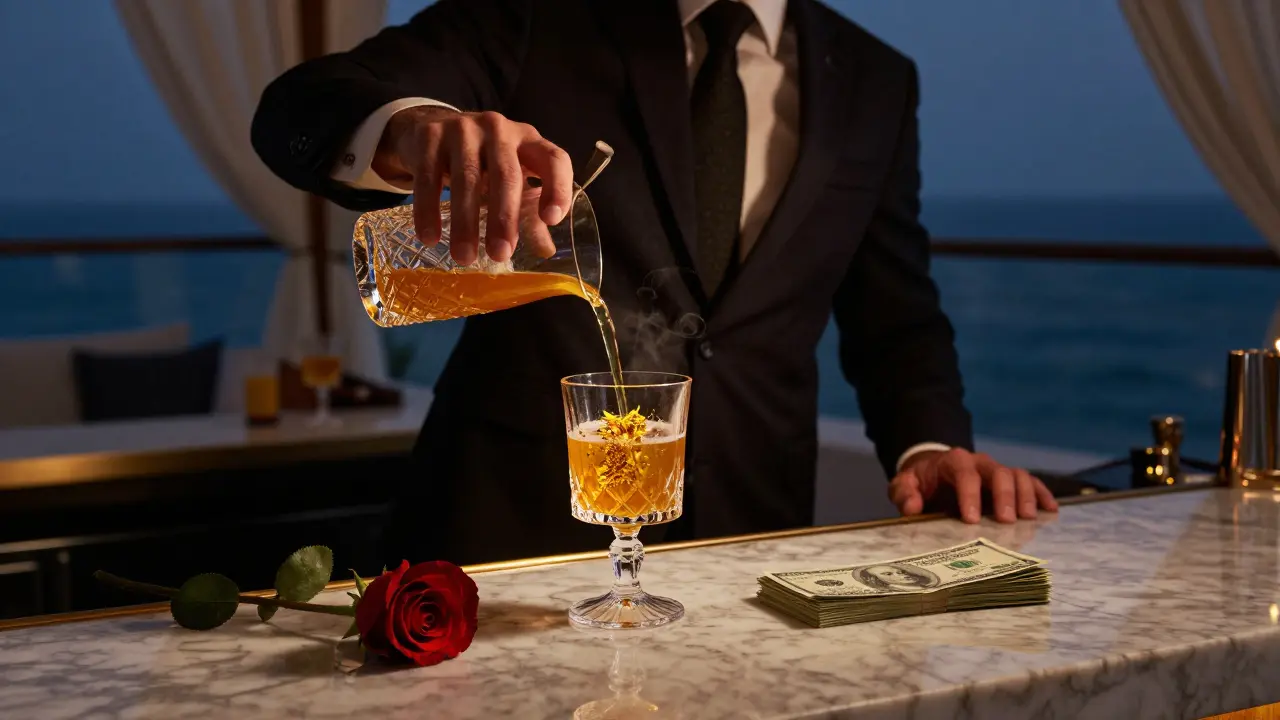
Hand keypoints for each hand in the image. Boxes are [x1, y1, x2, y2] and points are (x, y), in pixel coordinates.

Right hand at [372, 106, 574, 264]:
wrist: (432, 126)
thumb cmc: (483, 161)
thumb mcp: (510, 182)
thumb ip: (528, 215)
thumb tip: (545, 252)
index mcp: (529, 140)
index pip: (554, 159)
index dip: (557, 188)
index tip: (551, 221)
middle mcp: (499, 129)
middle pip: (506, 174)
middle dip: (503, 217)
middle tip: (499, 254)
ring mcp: (463, 128)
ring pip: (466, 178)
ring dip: (465, 222)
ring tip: (464, 257)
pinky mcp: (430, 135)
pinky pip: (429, 177)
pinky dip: (429, 210)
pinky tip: (430, 238)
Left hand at [889, 448, 1057, 523]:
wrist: (934, 470)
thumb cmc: (922, 481)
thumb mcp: (905, 484)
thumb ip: (904, 493)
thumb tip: (912, 508)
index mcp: (953, 462)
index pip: (965, 475)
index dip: (969, 496)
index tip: (971, 519)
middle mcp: (979, 462)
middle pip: (997, 473)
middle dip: (1004, 496)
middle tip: (1007, 521)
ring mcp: (997, 470)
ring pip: (1017, 475)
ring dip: (1026, 496)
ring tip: (1029, 518)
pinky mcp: (1010, 479)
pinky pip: (1030, 481)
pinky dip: (1042, 493)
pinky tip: (1051, 510)